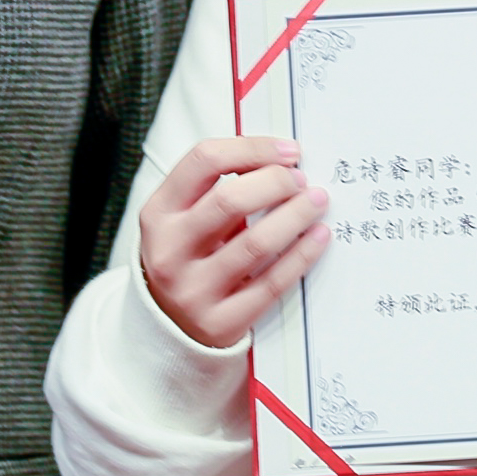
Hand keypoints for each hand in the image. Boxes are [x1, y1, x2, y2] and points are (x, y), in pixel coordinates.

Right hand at [139, 135, 330, 348]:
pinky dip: (301, 255)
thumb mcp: (180, 219)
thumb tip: (277, 162)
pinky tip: (317, 237)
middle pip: (230, 200)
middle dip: (276, 182)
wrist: (165, 326)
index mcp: (159, 214)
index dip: (252, 148)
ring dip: (296, 215)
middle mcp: (170, 251)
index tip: (286, 151)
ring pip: (256, 243)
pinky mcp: (220, 322)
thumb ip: (214, 189)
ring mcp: (193, 290)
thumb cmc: (184, 258)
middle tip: (300, 180)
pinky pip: (271, 284)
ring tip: (316, 201)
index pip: (204, 161)